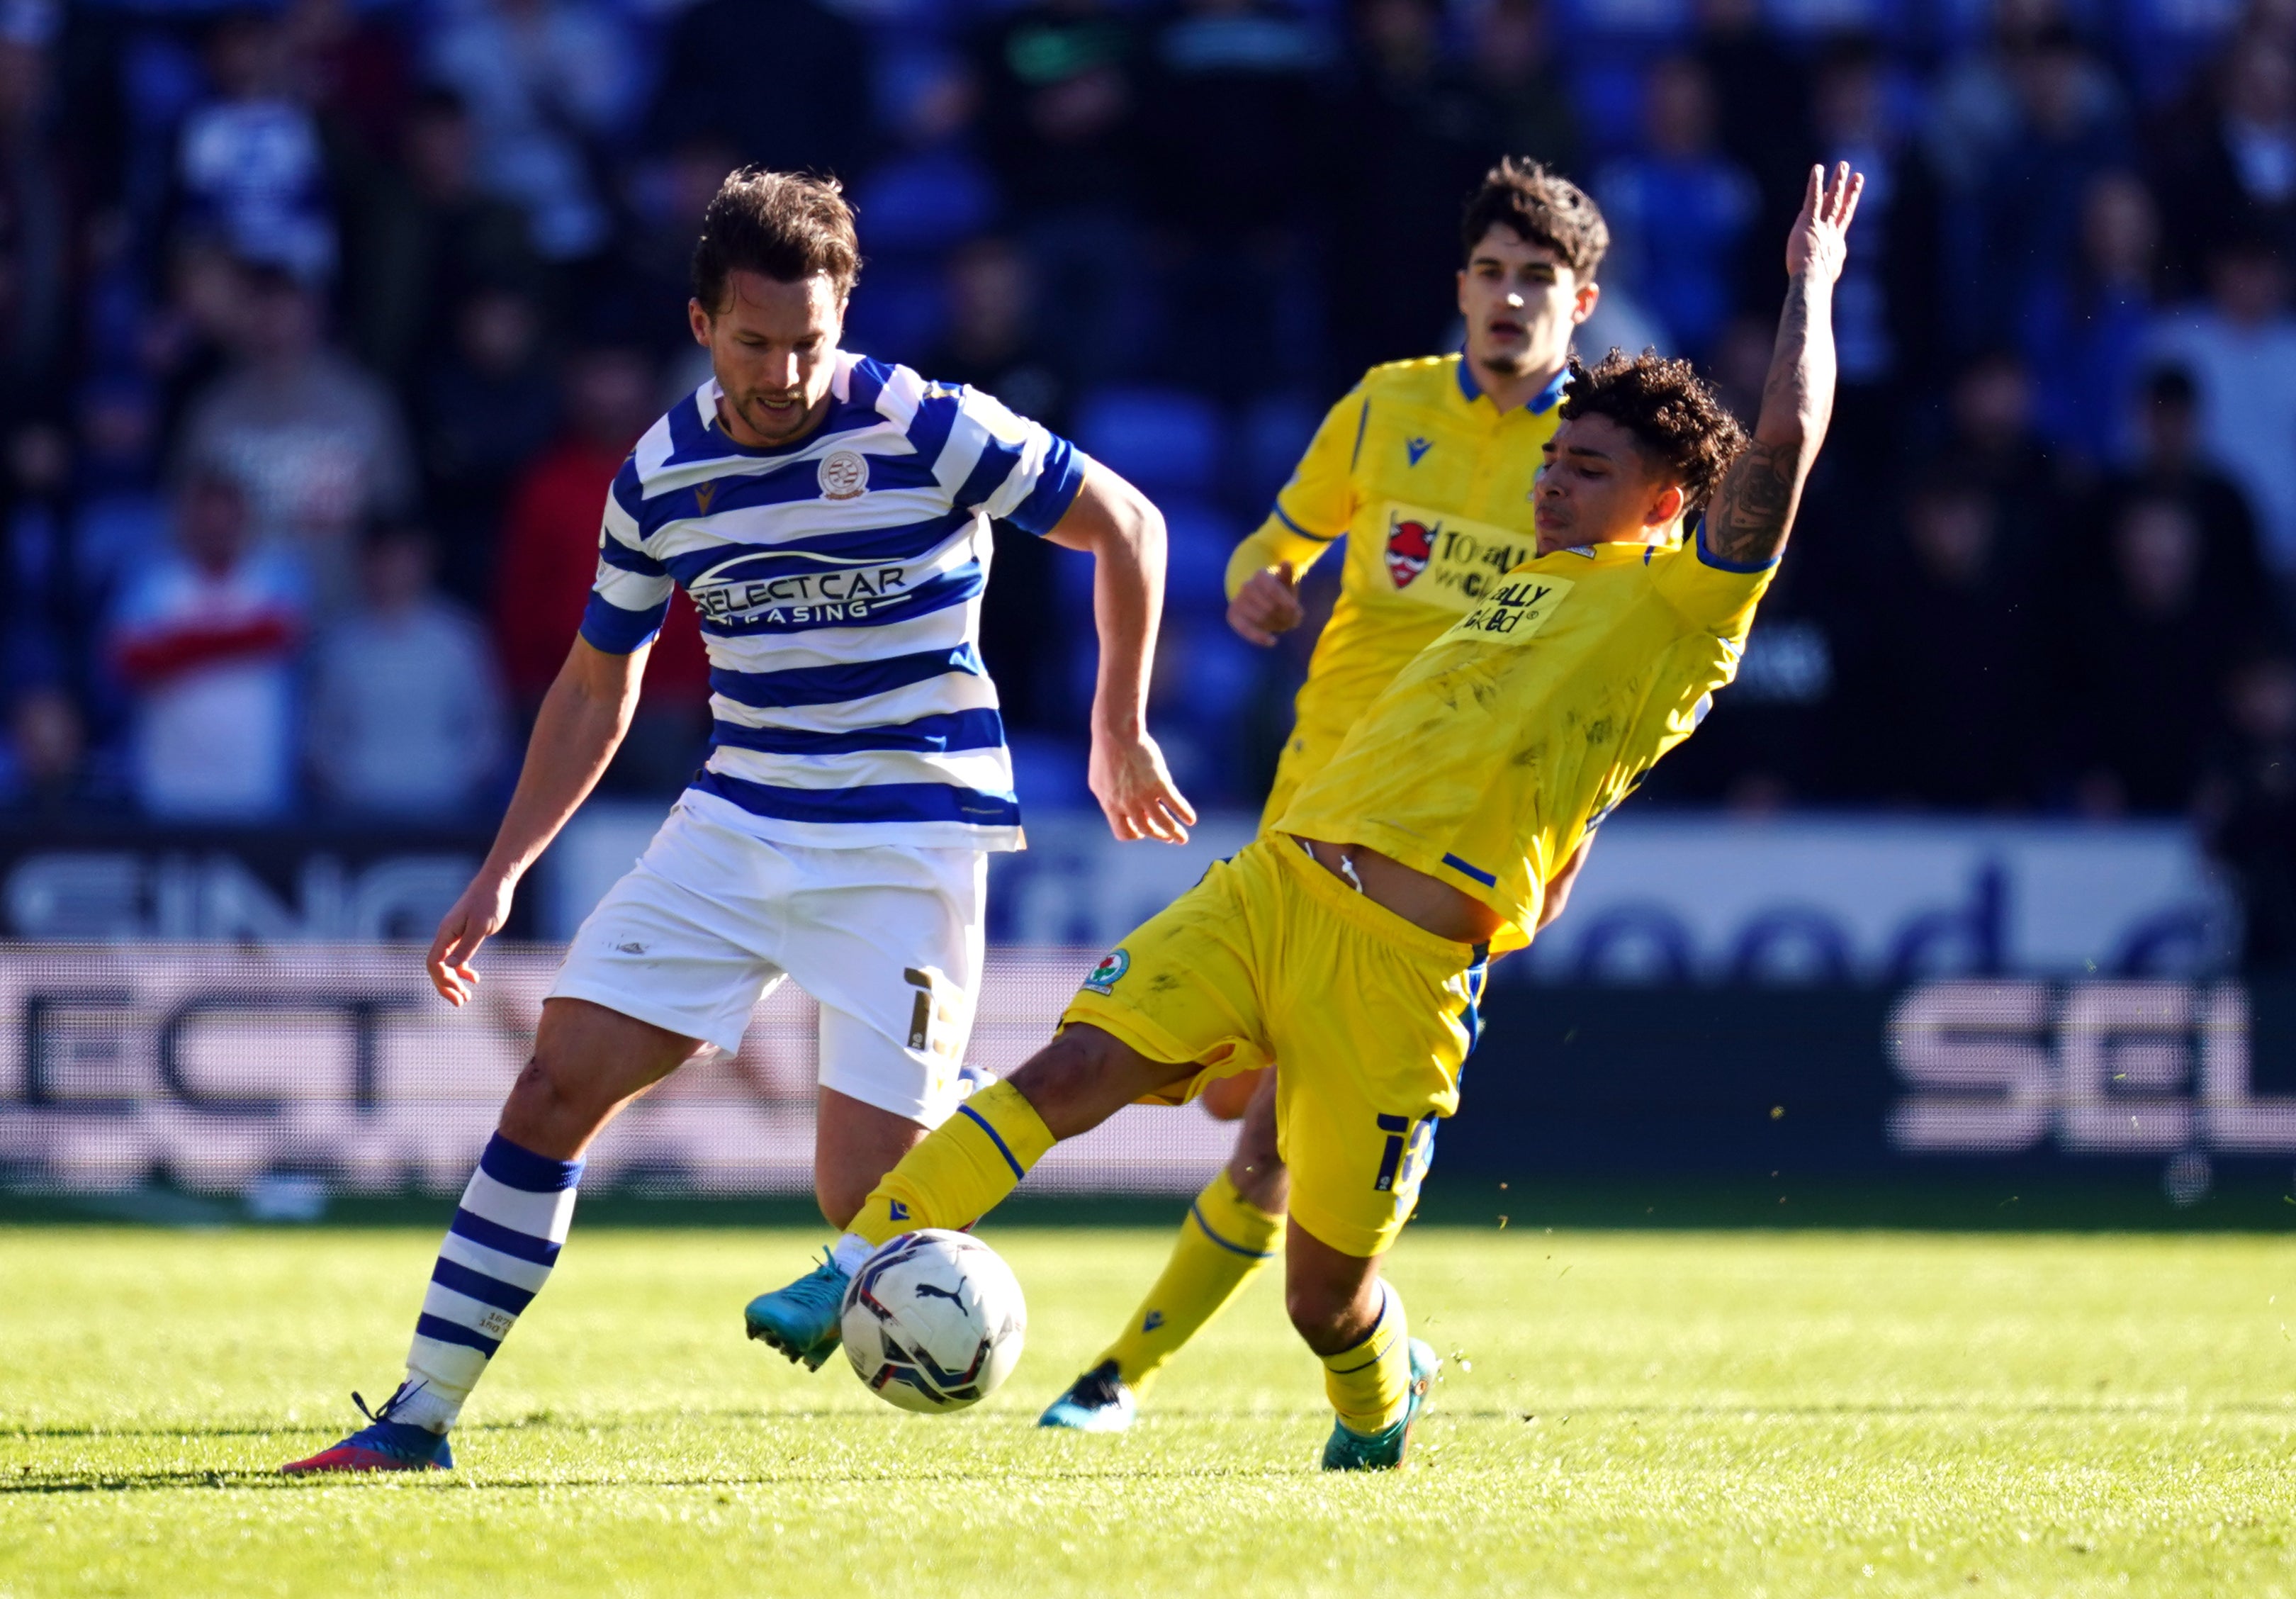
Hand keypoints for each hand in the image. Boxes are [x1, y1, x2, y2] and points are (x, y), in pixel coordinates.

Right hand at [427, 871, 516, 1005]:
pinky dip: (463, 970)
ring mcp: (454, 936)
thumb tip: (451, 966)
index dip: (441, 979)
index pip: (434, 962)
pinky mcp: (464, 936)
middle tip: (460, 1003)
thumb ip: (467, 946)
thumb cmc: (490, 902)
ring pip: (447, 965)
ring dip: (454, 982)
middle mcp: (446, 936)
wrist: (496, 885)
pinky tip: (474, 978)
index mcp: (446, 933)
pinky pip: (458, 958)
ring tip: (466, 997)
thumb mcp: (481, 926)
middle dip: (446, 986)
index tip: (457, 991)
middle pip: (437, 967)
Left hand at [1089, 727, 1197, 843]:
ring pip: (1162, 823)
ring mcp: (1143, 795)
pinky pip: (1175, 804)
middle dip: (1158, 836)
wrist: (1115, 733)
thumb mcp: (1098, 780)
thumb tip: (1115, 808)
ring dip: (1174, 833)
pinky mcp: (1158, 783)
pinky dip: (1184, 813)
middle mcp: (1126, 804)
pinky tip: (1191, 819)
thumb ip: (1107, 798)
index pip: (1123, 832)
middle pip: (1145, 830)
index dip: (1135, 834)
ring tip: (1183, 839)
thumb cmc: (1106, 753)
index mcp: (1110, 804)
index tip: (1143, 831)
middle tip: (1168, 837)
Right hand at [1227, 562, 1302, 646]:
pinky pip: (1245, 629)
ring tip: (1283, 626)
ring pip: (1260, 619)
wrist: (1262, 600)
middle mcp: (1247, 586)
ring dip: (1276, 626)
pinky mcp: (1232, 615)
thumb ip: (1288, 575)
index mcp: (1261, 575)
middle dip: (1284, 617)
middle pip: (1269, 607)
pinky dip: (1260, 637)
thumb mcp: (1287, 583)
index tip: (1297, 612)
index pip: (1273, 590)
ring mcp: (1238, 600)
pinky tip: (1272, 641)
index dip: (1287, 604)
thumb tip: (1286, 563)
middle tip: (1292, 622)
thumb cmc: (1279, 592)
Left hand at [1785, 161, 1862, 287]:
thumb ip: (1825, 271)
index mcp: (1836, 244)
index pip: (1841, 222)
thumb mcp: (1824, 277)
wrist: (1813, 279)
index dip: (1847, 208)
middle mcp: (1832, 232)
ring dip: (1838, 181)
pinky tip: (1818, 169)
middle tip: (1856, 174)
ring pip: (1832, 199)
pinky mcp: (1809, 221)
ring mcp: (1822, 225)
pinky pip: (1813, 198)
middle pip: (1842, 207)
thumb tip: (1822, 280)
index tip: (1852, 197)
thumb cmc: (1815, 285)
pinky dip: (1816, 183)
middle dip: (1849, 190)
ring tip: (1843, 165)